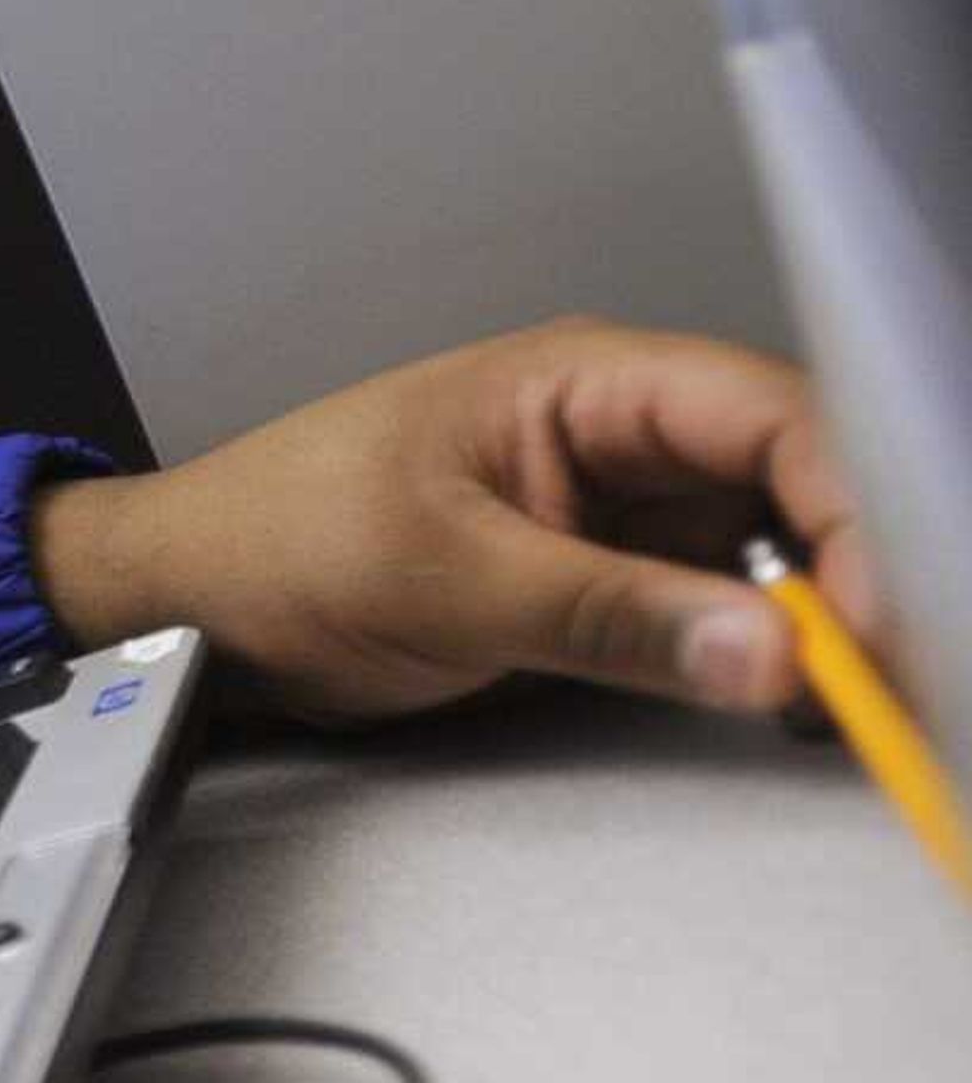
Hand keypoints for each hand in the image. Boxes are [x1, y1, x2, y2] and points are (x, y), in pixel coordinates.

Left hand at [27, 318, 873, 724]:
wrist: (183, 599)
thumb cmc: (271, 545)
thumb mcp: (440, 582)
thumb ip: (607, 616)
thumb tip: (768, 652)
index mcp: (583, 381)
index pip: (774, 417)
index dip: (855, 506)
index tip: (885, 611)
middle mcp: (621, 431)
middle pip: (799, 482)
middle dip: (861, 570)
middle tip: (898, 674)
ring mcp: (617, 506)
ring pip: (773, 551)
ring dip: (823, 620)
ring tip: (869, 700)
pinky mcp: (602, 577)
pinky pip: (716, 604)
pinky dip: (763, 651)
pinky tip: (796, 700)